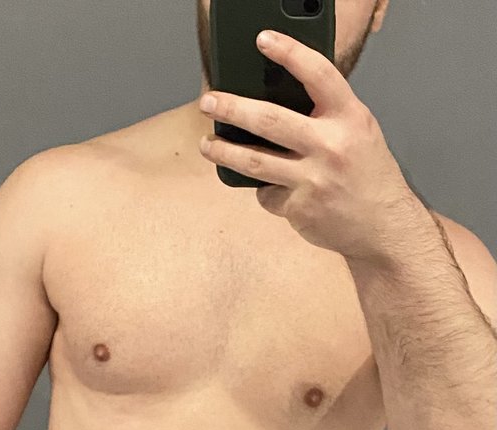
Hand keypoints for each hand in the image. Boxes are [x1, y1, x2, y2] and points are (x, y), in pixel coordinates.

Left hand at [198, 30, 415, 260]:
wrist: (383, 227)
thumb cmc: (368, 175)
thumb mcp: (359, 131)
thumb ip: (327, 113)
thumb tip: (278, 95)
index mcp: (350, 118)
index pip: (318, 75)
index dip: (289, 53)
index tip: (263, 40)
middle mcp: (331, 146)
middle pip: (270, 120)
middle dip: (232, 108)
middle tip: (209, 102)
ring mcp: (313, 180)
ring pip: (255, 162)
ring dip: (225, 152)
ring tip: (208, 145)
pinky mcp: (299, 209)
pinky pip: (268, 194)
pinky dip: (265, 190)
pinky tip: (271, 188)